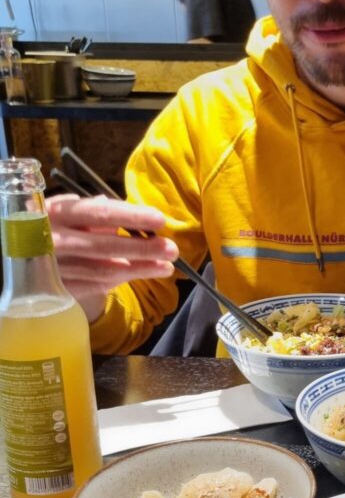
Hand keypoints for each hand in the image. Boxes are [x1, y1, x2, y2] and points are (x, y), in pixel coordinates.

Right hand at [47, 195, 178, 321]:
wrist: (18, 252)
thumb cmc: (53, 224)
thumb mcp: (68, 210)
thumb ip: (96, 210)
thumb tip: (125, 208)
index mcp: (57, 213)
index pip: (100, 214)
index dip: (131, 216)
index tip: (160, 220)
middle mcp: (52, 241)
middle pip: (105, 246)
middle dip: (143, 249)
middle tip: (172, 249)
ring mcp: (53, 268)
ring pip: (103, 271)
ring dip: (140, 269)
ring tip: (167, 266)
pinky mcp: (57, 288)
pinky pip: (96, 285)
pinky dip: (122, 280)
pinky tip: (144, 273)